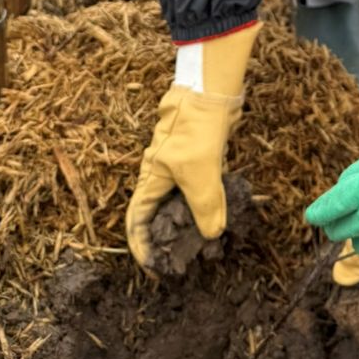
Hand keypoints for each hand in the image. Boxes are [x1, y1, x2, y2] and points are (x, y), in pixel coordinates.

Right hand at [126, 83, 243, 266]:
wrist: (211, 91)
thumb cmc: (196, 129)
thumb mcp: (201, 173)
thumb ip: (206, 206)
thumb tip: (212, 234)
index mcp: (151, 177)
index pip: (137, 219)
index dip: (141, 245)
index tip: (153, 267)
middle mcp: (160, 173)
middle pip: (156, 213)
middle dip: (165, 238)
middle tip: (181, 260)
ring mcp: (179, 165)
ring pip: (179, 201)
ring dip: (188, 222)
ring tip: (203, 244)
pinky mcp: (198, 158)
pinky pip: (198, 189)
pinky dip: (206, 204)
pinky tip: (220, 214)